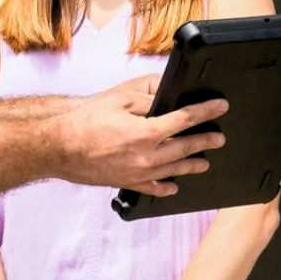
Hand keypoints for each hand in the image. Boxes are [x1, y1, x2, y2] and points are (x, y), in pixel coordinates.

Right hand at [55, 75, 226, 195]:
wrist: (60, 146)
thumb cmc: (87, 119)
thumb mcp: (121, 97)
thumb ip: (149, 93)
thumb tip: (168, 91)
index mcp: (147, 131)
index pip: (186, 119)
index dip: (206, 111)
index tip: (220, 106)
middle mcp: (147, 155)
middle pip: (186, 147)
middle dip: (206, 141)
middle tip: (219, 138)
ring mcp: (139, 172)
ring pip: (174, 169)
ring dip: (192, 165)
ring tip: (204, 162)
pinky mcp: (128, 182)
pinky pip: (154, 188)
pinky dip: (166, 187)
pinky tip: (173, 185)